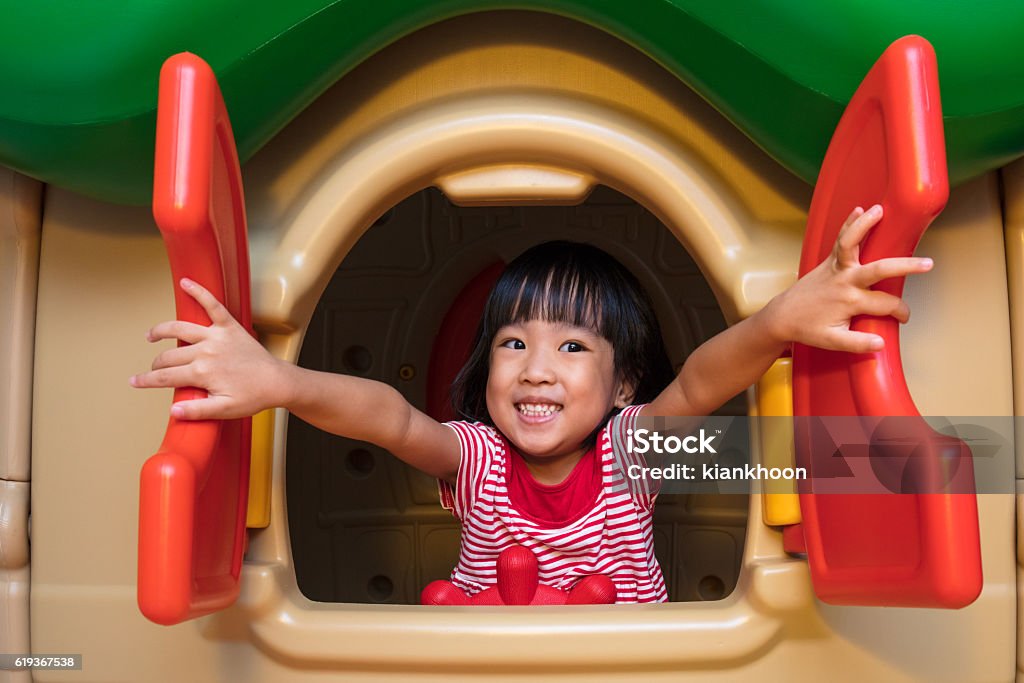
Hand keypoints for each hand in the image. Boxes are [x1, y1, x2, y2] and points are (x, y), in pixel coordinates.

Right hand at [129, 278, 288, 418]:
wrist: (277, 381)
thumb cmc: (253, 396)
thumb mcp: (224, 410)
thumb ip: (197, 410)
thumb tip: (172, 410)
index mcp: (202, 373)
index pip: (165, 377)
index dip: (146, 381)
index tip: (134, 382)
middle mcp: (206, 352)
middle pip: (169, 356)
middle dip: (156, 364)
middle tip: (154, 370)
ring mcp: (216, 336)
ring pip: (179, 329)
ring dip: (161, 330)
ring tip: (151, 336)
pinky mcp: (229, 325)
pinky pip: (212, 305)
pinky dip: (199, 292)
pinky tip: (185, 283)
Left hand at [765, 205, 932, 352]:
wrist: (782, 316)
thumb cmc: (807, 328)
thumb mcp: (833, 341)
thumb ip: (858, 343)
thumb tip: (881, 343)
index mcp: (849, 302)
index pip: (886, 304)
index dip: (900, 311)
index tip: (904, 318)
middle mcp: (844, 281)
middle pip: (879, 269)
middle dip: (905, 266)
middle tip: (927, 264)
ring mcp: (835, 268)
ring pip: (850, 243)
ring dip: (864, 225)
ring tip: (880, 211)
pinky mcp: (828, 261)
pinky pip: (839, 239)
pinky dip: (848, 223)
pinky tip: (859, 209)